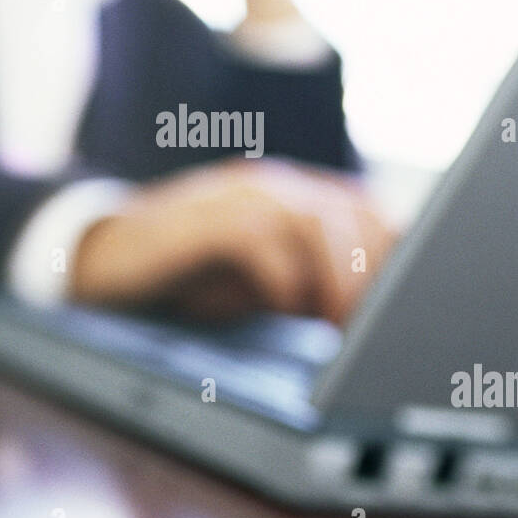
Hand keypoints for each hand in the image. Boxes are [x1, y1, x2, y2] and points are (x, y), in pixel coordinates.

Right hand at [69, 157, 399, 324]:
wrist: (108, 257)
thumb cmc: (194, 273)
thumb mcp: (265, 279)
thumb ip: (316, 282)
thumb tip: (376, 317)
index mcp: (299, 196)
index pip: (373, 215)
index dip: (400, 260)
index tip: (410, 311)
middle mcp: (276, 187)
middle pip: (355, 215)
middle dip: (376, 275)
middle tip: (380, 331)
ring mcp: (239, 196)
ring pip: (316, 223)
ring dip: (338, 280)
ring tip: (340, 327)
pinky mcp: (204, 219)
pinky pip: (260, 240)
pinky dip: (282, 279)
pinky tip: (284, 309)